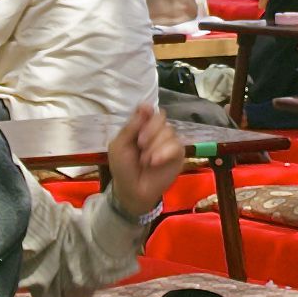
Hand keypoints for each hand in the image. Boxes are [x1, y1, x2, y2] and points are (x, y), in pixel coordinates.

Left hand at [99, 105, 186, 221]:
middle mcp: (156, 131)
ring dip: (154, 146)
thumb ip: (131, 126)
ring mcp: (168, 142)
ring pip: (169, 131)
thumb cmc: (123, 168)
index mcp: (141, 126)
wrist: (132, 191)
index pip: (148, 110)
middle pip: (161, 117)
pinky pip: (176, 145)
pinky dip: (164, 153)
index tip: (145, 113)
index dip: (147, 111)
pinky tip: (154, 162)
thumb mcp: (119, 146)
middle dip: (150, 130)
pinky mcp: (178, 154)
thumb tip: (145, 105)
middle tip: (140, 144)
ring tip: (145, 161)